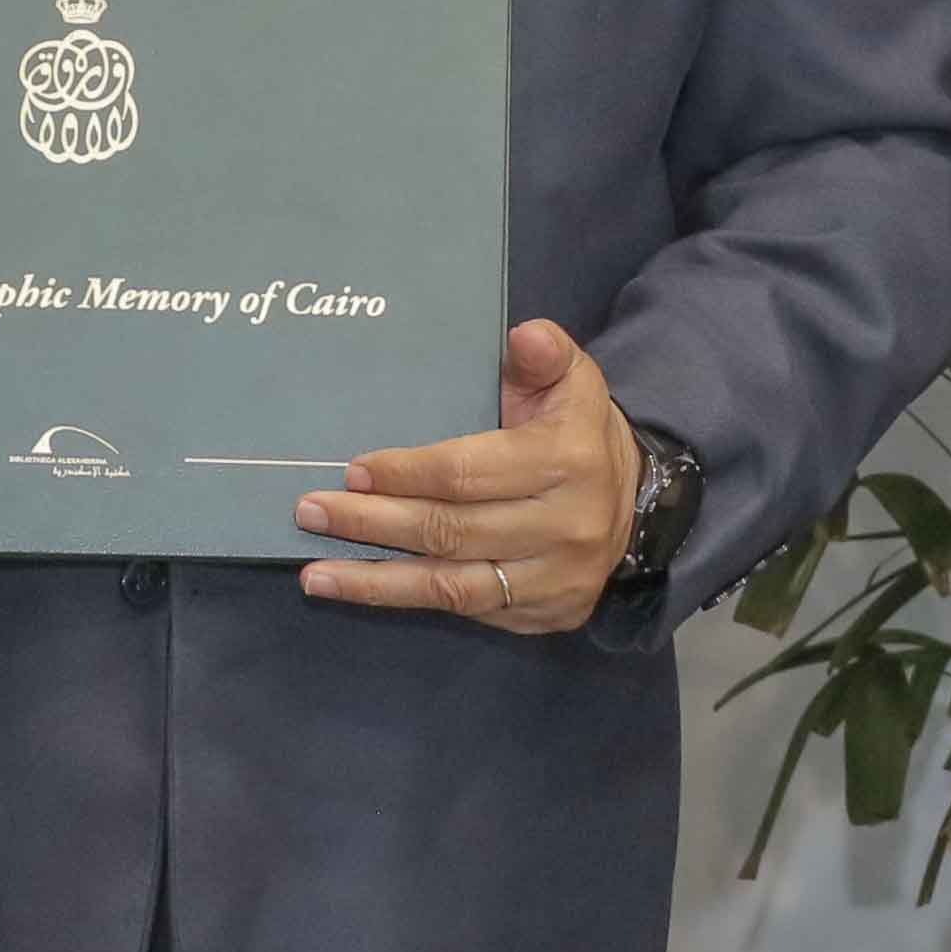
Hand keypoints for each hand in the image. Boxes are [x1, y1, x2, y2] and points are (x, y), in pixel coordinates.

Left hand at [295, 319, 639, 637]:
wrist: (639, 504)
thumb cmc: (577, 432)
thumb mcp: (572, 379)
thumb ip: (544, 354)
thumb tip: (523, 336)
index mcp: (567, 462)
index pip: (468, 474)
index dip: (406, 474)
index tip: (353, 471)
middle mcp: (565, 527)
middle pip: (450, 530)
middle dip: (372, 523)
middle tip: (310, 511)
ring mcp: (555, 580)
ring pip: (451, 586)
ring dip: (374, 580)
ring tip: (315, 574)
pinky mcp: (544, 615)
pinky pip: (465, 610)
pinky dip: (407, 600)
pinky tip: (360, 589)